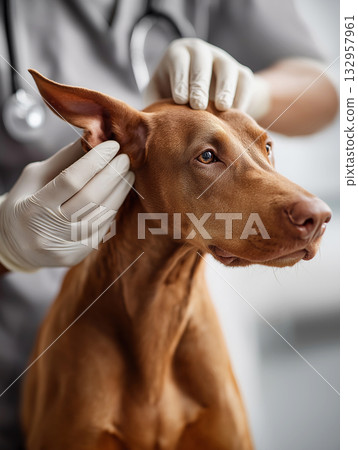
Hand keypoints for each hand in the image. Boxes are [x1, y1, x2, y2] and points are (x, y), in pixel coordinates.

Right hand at [0, 140, 133, 271]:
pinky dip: (113, 207)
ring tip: (127, 173)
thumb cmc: (26, 203)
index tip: (112, 145)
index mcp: (34, 207)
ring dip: (120, 191)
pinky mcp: (79, 255)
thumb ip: (65, 160)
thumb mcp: (35, 177)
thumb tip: (94, 138)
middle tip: (125, 158)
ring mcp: (67, 246)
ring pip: (102, 215)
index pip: (71, 180)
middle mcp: (50, 231)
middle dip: (113, 175)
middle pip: (91, 198)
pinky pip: (103, 227)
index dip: (95, 161)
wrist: (17, 245)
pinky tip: (119, 193)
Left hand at [145, 38, 268, 115]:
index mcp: (178, 55)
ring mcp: (224, 60)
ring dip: (225, 88)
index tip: (180, 100)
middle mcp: (201, 53)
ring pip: (227, 69)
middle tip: (198, 105)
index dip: (180, 79)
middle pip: (202, 62)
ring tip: (222, 108)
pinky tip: (236, 114)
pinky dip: (241, 96)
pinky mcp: (242, 73)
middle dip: (200, 84)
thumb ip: (153, 103)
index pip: (179, 61)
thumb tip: (145, 122)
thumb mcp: (158, 96)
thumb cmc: (173, 99)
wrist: (203, 101)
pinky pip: (244, 81)